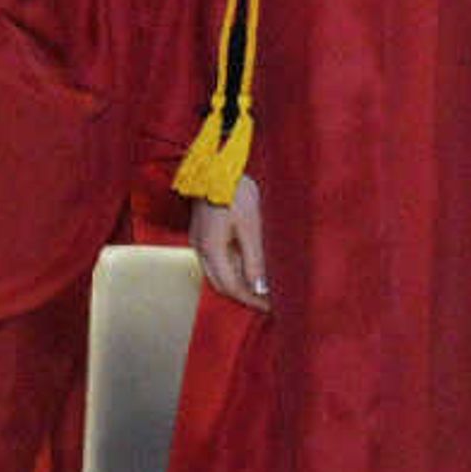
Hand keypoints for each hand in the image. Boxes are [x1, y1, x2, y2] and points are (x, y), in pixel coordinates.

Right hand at [190, 173, 269, 308]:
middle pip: (220, 284)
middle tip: (268, 301)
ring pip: (216, 273)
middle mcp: (200, 248)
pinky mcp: (203, 232)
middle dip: (243, 296)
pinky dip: (232, 269)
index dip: (251, 300)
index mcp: (211, 249)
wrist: (217, 164)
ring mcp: (199, 240)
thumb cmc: (235, 192)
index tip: (272, 307)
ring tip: (261, 286)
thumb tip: (259, 289)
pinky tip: (248, 266)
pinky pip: (216, 260)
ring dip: (237, 283)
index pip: (230, 287)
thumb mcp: (251, 227)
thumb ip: (254, 260)